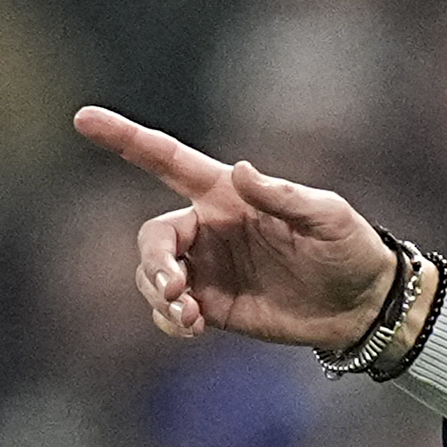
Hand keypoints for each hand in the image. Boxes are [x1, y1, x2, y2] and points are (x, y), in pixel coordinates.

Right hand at [75, 107, 396, 351]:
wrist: (362, 305)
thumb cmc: (350, 248)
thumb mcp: (328, 216)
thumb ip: (284, 196)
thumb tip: (238, 170)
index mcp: (227, 195)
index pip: (167, 160)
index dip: (125, 139)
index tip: (84, 119)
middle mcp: (209, 228)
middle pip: (153, 237)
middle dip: (154, 263)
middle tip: (175, 289)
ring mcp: (208, 268)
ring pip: (152, 276)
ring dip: (159, 297)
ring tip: (190, 317)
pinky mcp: (214, 306)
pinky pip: (170, 311)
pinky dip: (169, 320)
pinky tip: (192, 328)